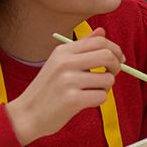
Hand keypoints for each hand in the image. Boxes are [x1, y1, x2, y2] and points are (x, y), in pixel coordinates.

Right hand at [5, 28, 124, 145]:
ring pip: (108, 79)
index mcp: (63, 51)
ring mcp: (68, 81)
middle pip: (108, 56)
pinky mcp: (72, 99)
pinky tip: (85, 102)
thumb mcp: (60, 62)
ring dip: (105, 88)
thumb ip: (82, 47)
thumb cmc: (47, 89)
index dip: (116, 50)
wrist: (26, 114)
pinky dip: (98, 100)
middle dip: (117, 66)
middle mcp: (65, 62)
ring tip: (90, 91)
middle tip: (111, 75)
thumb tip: (102, 31)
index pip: (100, 41)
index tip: (119, 59)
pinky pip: (101, 96)